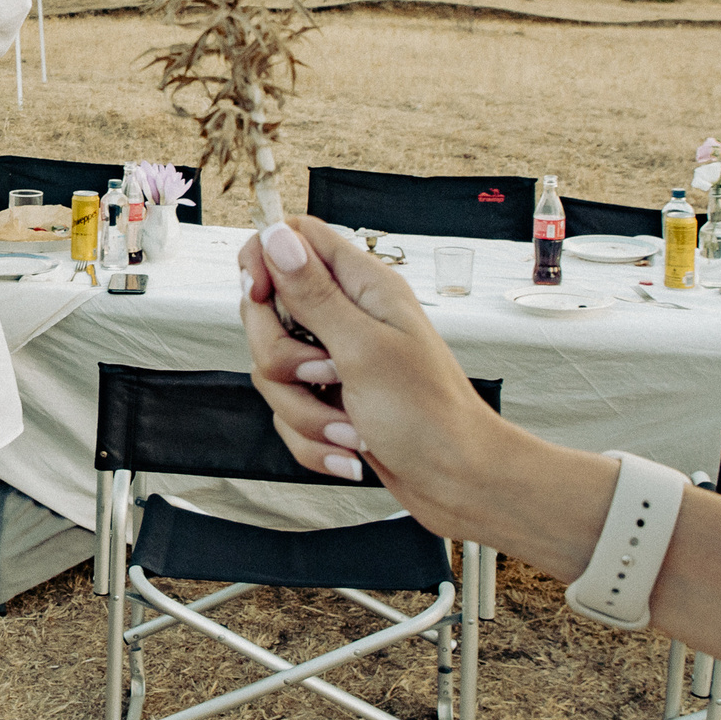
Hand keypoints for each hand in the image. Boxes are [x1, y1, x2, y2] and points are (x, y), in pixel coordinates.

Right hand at [239, 215, 523, 534]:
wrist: (461, 483)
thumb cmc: (432, 417)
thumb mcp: (364, 348)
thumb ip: (313, 293)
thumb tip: (276, 236)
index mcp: (363, 287)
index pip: (293, 239)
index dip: (264, 260)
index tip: (259, 296)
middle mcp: (347, 317)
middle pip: (267, 311)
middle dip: (280, 357)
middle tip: (325, 373)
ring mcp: (335, 361)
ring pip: (272, 370)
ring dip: (303, 410)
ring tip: (349, 425)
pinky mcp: (329, 401)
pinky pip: (287, 412)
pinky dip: (312, 438)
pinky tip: (349, 447)